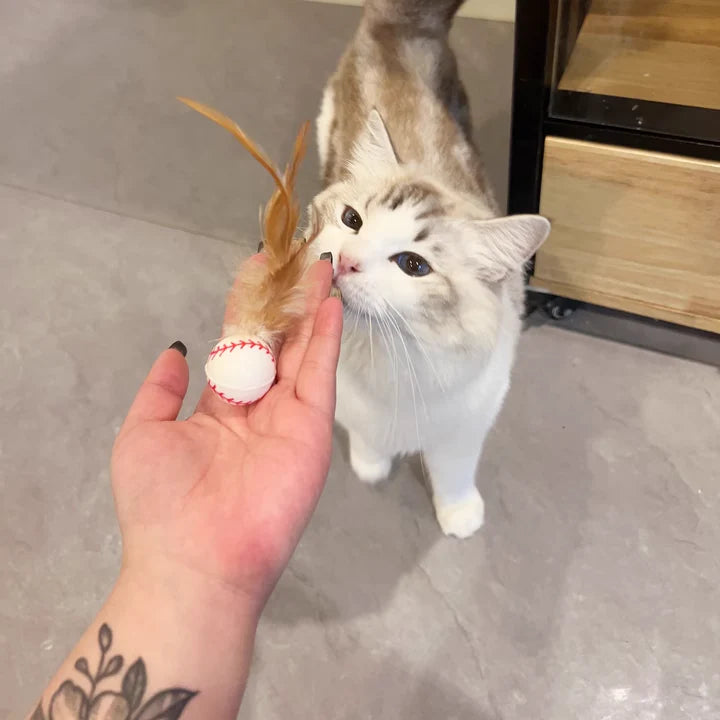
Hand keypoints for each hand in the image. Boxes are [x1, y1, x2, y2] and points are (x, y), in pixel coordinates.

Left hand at [111, 258, 341, 614]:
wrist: (195, 559)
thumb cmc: (161, 502)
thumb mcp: (142, 434)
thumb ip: (161, 389)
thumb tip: (175, 350)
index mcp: (219, 408)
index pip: (238, 345)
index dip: (247, 306)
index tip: (256, 268)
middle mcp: (258, 408)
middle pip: (277, 343)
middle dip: (287, 301)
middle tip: (296, 259)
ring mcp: (289, 418)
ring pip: (303, 352)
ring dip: (312, 310)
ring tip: (319, 267)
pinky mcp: (313, 428)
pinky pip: (320, 375)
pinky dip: (326, 338)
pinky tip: (329, 303)